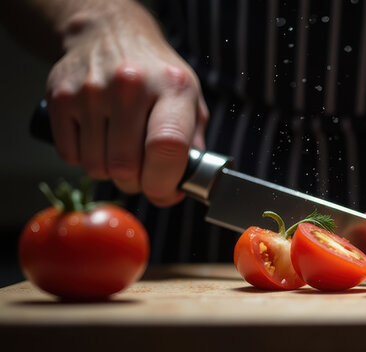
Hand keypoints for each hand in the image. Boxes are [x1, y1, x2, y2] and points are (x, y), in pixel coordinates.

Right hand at [46, 3, 207, 206]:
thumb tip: (184, 186)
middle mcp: (131, 86)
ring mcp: (92, 91)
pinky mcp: (61, 98)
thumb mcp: (190, 99)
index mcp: (173, 88)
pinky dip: (84, 160)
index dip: (164, 183)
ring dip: (110, 173)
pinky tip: (98, 141)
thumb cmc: (156, 74)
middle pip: (127, 167)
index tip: (165, 192)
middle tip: (142, 173)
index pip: (167, 146)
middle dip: (136, 183)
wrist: (110, 34)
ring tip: (120, 152)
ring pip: (96, 167)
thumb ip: (194, 143)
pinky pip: (70, 157)